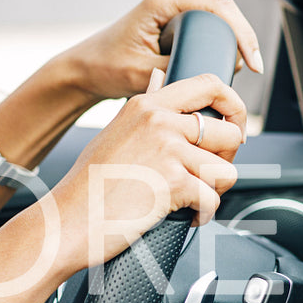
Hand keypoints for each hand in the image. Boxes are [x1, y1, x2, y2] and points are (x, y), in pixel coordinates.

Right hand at [45, 74, 246, 275]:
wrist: (69, 220)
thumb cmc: (87, 185)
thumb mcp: (113, 133)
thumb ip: (144, 112)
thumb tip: (160, 83)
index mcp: (145, 106)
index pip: (209, 84)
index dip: (233, 105)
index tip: (233, 125)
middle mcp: (158, 122)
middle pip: (228, 132)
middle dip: (225, 159)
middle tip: (206, 175)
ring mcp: (167, 151)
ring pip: (226, 170)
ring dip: (214, 191)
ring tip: (190, 199)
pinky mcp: (174, 183)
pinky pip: (212, 199)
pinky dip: (202, 214)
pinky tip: (182, 216)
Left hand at [52, 0, 263, 102]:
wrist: (85, 70)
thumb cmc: (106, 67)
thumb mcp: (145, 72)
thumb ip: (180, 66)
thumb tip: (217, 67)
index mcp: (163, 1)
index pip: (218, 8)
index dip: (242, 34)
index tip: (252, 62)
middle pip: (223, 12)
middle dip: (239, 40)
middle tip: (245, 71)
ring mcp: (174, 7)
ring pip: (216, 21)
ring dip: (227, 43)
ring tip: (230, 72)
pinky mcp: (174, 20)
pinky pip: (205, 29)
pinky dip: (215, 46)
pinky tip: (219, 67)